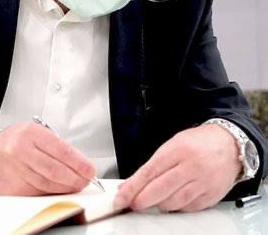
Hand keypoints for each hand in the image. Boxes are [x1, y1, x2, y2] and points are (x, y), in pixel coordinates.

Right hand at [0, 121, 96, 195]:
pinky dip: (52, 192)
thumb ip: (55, 145)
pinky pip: (38, 192)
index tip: (89, 169)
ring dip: (66, 187)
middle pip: (56, 170)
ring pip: (48, 184)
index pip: (61, 150)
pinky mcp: (13, 187)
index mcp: (30, 133)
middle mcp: (22, 151)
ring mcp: (16, 170)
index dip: (79, 163)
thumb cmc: (14, 142)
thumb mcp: (34, 133)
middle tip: (85, 180)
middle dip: (75, 177)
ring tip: (75, 185)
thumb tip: (78, 162)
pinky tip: (60, 189)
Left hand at [114, 125, 241, 211]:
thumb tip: (133, 183)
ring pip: (173, 203)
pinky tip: (170, 200)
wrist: (229, 144)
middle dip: (142, 200)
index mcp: (178, 150)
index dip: (133, 187)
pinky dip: (175, 207)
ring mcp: (203, 183)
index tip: (121, 196)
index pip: (150, 172)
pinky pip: (187, 208)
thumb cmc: (198, 142)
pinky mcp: (211, 196)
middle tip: (131, 203)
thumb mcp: (172, 145)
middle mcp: (191, 167)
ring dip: (158, 204)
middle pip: (161, 190)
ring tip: (150, 199)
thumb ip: (154, 165)